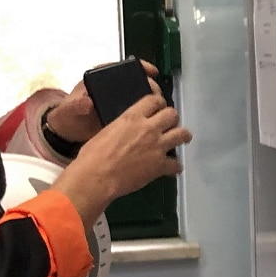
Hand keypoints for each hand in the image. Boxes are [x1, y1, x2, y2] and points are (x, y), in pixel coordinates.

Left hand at [45, 61, 162, 143]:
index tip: (151, 71)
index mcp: (101, 77)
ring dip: (152, 99)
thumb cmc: (68, 115)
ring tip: (158, 106)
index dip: (140, 67)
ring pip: (142, 94)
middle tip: (156, 95)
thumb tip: (87, 102)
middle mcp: (113, 85)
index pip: (124, 66)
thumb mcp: (70, 108)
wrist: (68, 131)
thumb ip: (78, 105)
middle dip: (149, 85)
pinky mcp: (124, 113)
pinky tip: (155, 117)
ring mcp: (120, 99)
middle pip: (137, 80)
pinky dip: (148, 112)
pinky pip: (140, 110)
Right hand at [52, 94, 190, 227]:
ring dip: (183, 136)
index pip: (154, 100)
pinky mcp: (160, 166)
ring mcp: (157, 146)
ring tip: (182, 139)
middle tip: (169, 125)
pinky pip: (176, 164)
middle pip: (172, 114)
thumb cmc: (93, 154)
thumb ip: (123, 126)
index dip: (158, 103)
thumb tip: (127, 130)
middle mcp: (149, 128)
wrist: (96, 176)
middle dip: (172, 119)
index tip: (158, 109)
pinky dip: (175, 167)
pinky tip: (173, 168)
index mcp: (132, 117)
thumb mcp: (108, 130)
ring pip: (182, 134)